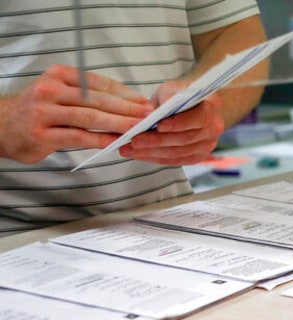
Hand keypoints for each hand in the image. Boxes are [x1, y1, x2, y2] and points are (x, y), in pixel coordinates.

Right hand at [0, 64, 153, 162]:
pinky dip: (100, 139)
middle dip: (127, 108)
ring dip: (118, 123)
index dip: (126, 94)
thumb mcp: (63, 93)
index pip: (100, 83)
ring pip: (90, 117)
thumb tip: (131, 104)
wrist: (3, 126)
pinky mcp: (42, 134)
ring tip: (137, 128)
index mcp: (60, 74)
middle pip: (98, 99)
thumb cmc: (41, 110)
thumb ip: (91, 96)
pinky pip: (78, 137)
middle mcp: (51, 89)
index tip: (145, 103)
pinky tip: (116, 142)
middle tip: (148, 116)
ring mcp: (44, 111)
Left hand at [119, 80, 223, 164]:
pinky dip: (155, 158)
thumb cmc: (178, 96)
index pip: (198, 118)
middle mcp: (214, 128)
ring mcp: (207, 145)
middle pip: (185, 139)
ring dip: (152, 152)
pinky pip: (175, 161)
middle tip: (134, 140)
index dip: (178, 123)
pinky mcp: (197, 157)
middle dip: (157, 141)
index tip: (158, 126)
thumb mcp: (172, 88)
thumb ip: (167, 95)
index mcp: (212, 106)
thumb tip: (160, 108)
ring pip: (178, 153)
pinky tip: (139, 154)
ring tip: (130, 149)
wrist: (188, 108)